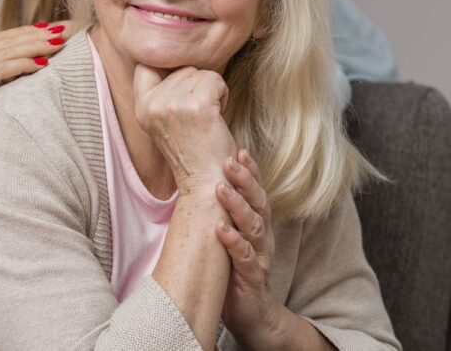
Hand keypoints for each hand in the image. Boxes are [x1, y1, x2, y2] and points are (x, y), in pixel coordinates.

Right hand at [0, 21, 68, 211]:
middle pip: (3, 40)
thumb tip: (11, 84)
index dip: (25, 32)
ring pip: (3, 51)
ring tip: (60, 42)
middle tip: (65, 28)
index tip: (51, 30)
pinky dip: (21, 64)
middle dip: (36, 32)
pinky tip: (41, 64)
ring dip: (34, 44)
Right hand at [133, 65, 236, 193]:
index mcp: (141, 108)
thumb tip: (173, 60)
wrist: (206, 183)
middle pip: (181, 69)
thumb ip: (161, 93)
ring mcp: (173, 105)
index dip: (168, 71)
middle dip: (196, 85)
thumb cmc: (193, 150)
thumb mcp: (163, 121)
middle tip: (198, 114)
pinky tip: (218, 115)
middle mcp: (152, 104)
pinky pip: (215, 79)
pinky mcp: (197, 106)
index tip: (182, 91)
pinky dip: (223, 93)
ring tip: (208, 116)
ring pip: (200, 73)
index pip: (146, 65)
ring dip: (211, 90)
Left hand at [215, 149, 282, 345]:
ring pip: (253, 226)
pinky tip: (221, 230)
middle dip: (245, 180)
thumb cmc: (234, 267)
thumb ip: (221, 209)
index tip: (237, 148)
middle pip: (258, 202)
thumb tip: (200, 178)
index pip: (256, 191)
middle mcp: (262, 235)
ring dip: (237, 205)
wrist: (252, 313)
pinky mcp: (252, 277)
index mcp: (256, 222)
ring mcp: (259, 256)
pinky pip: (245, 257)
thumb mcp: (228, 233)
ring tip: (222, 188)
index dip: (250, 170)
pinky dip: (234, 242)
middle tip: (229, 160)